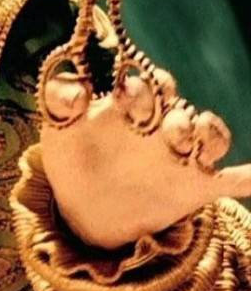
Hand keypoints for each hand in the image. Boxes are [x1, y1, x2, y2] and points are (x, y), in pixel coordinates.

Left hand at [39, 67, 250, 249]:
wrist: (83, 205)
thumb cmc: (72, 154)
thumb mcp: (58, 127)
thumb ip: (61, 100)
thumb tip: (77, 88)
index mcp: (132, 105)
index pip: (148, 86)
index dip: (142, 88)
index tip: (130, 91)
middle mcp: (162, 125)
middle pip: (181, 111)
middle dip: (178, 116)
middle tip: (169, 124)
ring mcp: (182, 156)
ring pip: (210, 138)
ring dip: (211, 137)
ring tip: (198, 142)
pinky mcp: (195, 186)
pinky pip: (233, 180)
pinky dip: (248, 178)